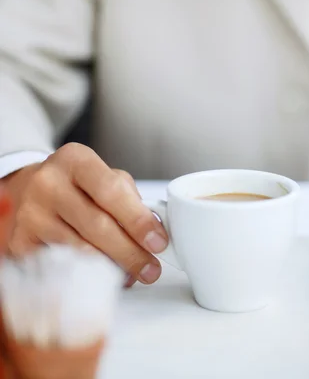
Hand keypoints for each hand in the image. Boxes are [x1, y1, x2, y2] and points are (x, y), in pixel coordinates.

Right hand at [1, 143, 168, 284]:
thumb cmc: (77, 186)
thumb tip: (154, 234)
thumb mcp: (104, 177)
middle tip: (151, 269)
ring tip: (133, 275)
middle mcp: (49, 183)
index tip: (158, 242)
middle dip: (130, 252)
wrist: (29, 188)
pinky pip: (59, 264)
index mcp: (76, 160)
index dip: (138, 220)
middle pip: (96, 225)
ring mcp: (31, 213)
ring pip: (78, 249)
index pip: (112, 191)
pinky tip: (102, 278)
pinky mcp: (20, 241)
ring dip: (111, 267)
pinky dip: (85, 274)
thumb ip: (130, 200)